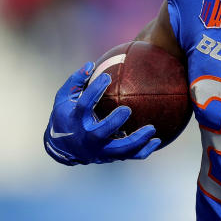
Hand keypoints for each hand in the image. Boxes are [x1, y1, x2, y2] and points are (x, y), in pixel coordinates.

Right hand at [43, 62, 160, 164]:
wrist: (63, 147)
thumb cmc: (66, 116)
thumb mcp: (64, 98)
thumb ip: (76, 81)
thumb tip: (91, 64)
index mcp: (75, 120)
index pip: (84, 105)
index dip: (94, 91)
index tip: (106, 77)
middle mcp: (87, 137)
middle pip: (100, 133)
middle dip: (113, 122)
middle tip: (127, 110)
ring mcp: (99, 150)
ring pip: (119, 149)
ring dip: (136, 140)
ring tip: (152, 128)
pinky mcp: (110, 156)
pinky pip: (130, 156)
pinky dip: (144, 150)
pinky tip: (157, 140)